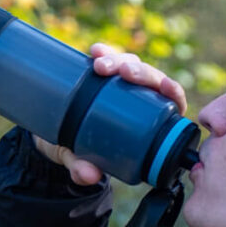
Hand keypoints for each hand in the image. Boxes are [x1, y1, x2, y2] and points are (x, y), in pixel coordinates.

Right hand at [33, 43, 187, 185]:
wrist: (52, 138)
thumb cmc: (78, 152)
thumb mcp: (79, 160)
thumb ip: (82, 168)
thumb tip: (88, 176)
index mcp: (149, 120)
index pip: (171, 101)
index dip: (173, 90)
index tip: (165, 86)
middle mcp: (139, 98)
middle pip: (149, 78)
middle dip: (138, 71)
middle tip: (119, 73)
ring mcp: (121, 84)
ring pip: (130, 64)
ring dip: (118, 60)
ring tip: (99, 64)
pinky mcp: (103, 75)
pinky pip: (109, 59)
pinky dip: (105, 53)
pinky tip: (95, 51)